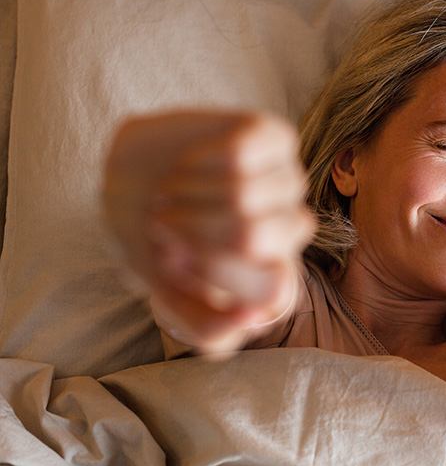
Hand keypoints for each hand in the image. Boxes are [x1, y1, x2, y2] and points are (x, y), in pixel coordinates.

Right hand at [102, 111, 315, 352]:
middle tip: (162, 222)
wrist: (132, 179)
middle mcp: (292, 230)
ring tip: (168, 192)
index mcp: (278, 277)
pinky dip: (197, 161)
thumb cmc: (156, 242)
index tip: (173, 261)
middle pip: (249, 237)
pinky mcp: (276, 137)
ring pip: (242, 194)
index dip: (209, 274)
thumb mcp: (169, 296)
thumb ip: (209, 329)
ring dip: (186, 194)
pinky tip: (185, 164)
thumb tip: (254, 318)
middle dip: (189, 230)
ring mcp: (289, 182)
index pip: (271, 292)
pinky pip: (240, 153)